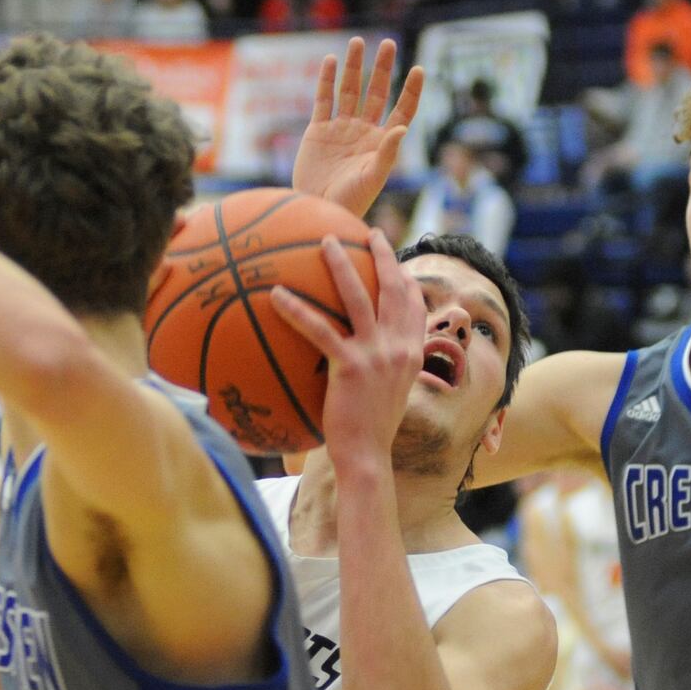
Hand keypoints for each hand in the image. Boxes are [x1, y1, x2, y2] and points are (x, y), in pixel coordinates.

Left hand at [270, 231, 424, 471]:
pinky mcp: (350, 366)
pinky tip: (275, 294)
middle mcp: (400, 347)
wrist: (368, 457)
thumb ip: (382, 370)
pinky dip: (296, 310)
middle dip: (383, 255)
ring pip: (358, 296)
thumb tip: (358, 356)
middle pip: (393, 288)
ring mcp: (377, 355)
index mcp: (412, 353)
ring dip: (341, 265)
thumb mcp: (386, 395)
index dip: (406, 278)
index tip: (395, 259)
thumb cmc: (370, 432)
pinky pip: (320, 329)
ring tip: (325, 242)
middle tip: (369, 232)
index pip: (414, 306)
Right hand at [292, 38, 423, 219]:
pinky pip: (324, 100)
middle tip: (388, 43)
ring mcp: (341, 128)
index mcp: (382, 142)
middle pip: (376, 92)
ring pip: (349, 90)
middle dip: (382, 68)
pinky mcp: (318, 130)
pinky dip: (326, 80)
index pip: (402, 110)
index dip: (411, 90)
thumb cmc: (350, 201)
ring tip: (357, 42)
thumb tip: (402, 129)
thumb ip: (387, 153)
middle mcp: (363, 131)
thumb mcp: (372, 178)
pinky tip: (331, 61)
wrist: (317, 209)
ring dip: (354, 67)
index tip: (418, 69)